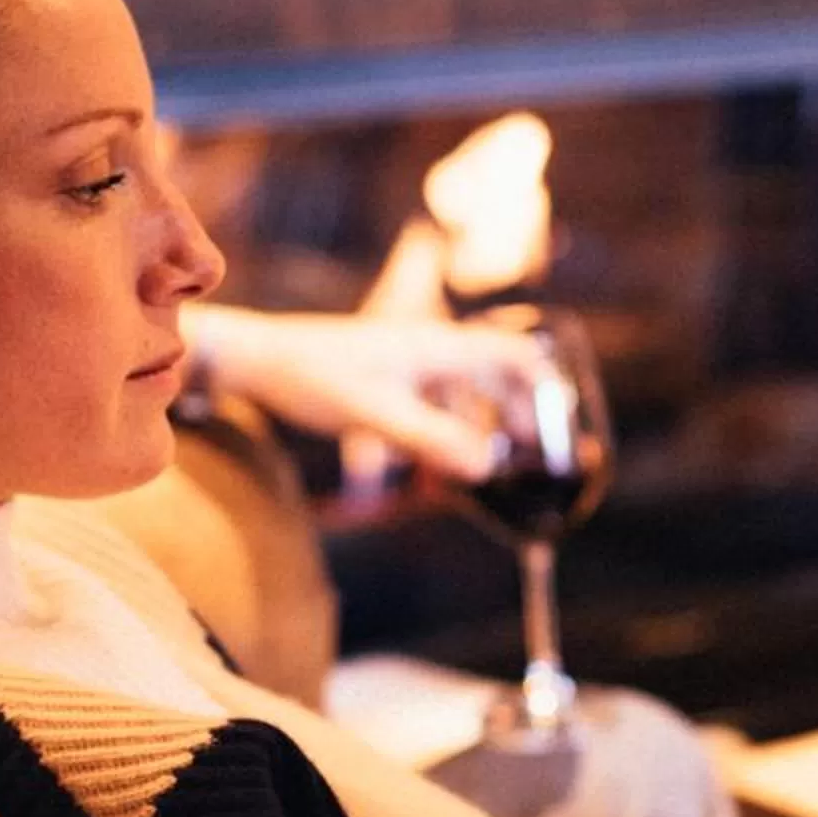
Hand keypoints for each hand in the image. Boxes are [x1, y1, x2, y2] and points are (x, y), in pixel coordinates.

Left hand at [180, 306, 544, 481]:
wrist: (258, 358)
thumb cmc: (313, 377)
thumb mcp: (375, 414)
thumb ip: (431, 440)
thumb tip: (486, 469)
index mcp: (438, 347)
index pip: (513, 353)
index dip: (544, 385)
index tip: (560, 425)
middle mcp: (429, 349)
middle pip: (495, 372)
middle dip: (518, 410)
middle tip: (529, 454)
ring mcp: (406, 362)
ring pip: (465, 387)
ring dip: (483, 420)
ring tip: (489, 460)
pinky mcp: (384, 378)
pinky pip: (433, 400)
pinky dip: (448, 425)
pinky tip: (437, 457)